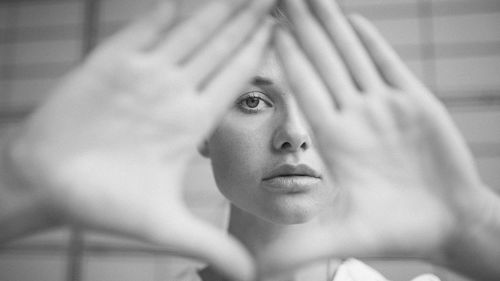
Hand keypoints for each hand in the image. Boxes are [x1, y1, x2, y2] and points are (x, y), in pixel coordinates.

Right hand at [1, 1, 273, 279]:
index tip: (285, 29)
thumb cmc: (103, 205)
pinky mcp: (112, 61)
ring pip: (190, 31)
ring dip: (220, 8)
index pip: (236, 79)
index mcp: (191, 122)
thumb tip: (250, 279)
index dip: (261, 52)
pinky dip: (170, 8)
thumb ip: (209, 246)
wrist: (49, 184)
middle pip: (221, 48)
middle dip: (250, 19)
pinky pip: (146, 27)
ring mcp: (145, 73)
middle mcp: (174, 92)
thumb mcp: (163, 226)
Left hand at [262, 0, 496, 278]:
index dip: (287, 58)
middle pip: (323, 63)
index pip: (305, 90)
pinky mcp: (414, 102)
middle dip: (302, 28)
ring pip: (352, 57)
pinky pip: (389, 66)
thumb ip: (302, 246)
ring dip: (331, 25)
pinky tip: (352, 19)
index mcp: (335, 141)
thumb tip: (252, 269)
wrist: (446, 225)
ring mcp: (383, 107)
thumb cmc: (396, 233)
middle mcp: (354, 117)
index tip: (265, 28)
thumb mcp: (344, 237)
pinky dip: (372, 42)